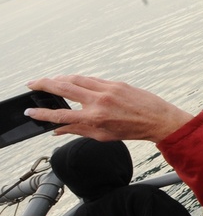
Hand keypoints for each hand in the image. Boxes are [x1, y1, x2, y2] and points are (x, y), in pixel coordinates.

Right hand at [24, 75, 194, 143]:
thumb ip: (78, 130)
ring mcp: (108, 89)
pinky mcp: (116, 82)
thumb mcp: (103, 136)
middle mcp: (99, 101)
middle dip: (43, 84)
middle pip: (63, 88)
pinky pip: (91, 79)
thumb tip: (57, 129)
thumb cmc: (132, 130)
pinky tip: (71, 81)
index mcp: (95, 118)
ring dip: (59, 78)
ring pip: (76, 79)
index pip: (60, 115)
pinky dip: (78, 79)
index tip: (31, 110)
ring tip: (48, 81)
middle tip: (31, 84)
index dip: (42, 113)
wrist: (159, 119)